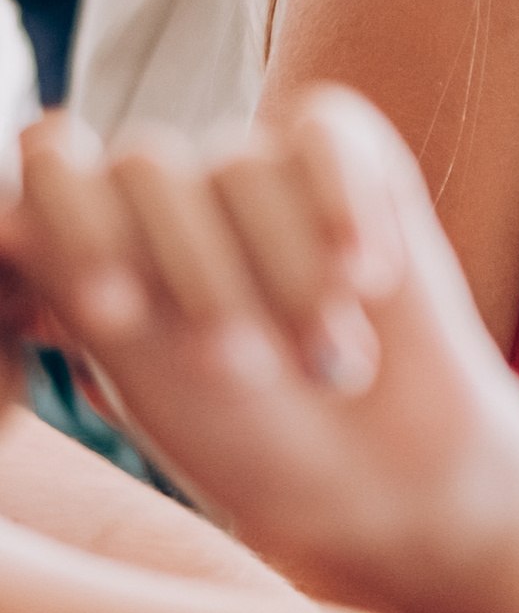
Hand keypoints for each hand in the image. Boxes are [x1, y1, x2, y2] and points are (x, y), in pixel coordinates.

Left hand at [0, 90, 518, 606]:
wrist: (387, 477)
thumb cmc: (256, 444)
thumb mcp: (148, 373)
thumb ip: (77, 284)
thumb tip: (7, 218)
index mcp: (101, 239)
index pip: (53, 164)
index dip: (76, 224)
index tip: (116, 316)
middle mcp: (175, 195)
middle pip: (148, 166)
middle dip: (196, 273)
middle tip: (241, 368)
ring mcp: (261, 168)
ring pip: (244, 166)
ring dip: (288, 276)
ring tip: (333, 366)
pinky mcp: (350, 157)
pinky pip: (328, 135)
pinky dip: (344, 204)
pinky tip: (368, 278)